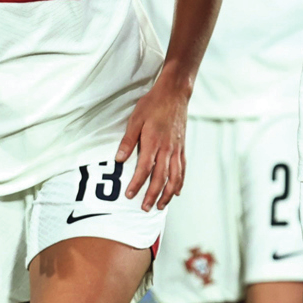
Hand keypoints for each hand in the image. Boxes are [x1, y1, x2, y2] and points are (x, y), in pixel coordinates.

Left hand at [118, 79, 188, 210]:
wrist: (175, 93)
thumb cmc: (153, 104)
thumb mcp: (136, 119)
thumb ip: (128, 140)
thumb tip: (119, 159)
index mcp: (154, 142)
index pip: (144, 169)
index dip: (137, 184)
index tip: (129, 196)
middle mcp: (167, 149)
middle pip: (161, 178)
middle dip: (152, 195)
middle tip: (144, 208)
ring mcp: (177, 149)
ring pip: (174, 177)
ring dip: (167, 194)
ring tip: (160, 206)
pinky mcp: (182, 147)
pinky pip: (182, 169)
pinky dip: (180, 182)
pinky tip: (176, 192)